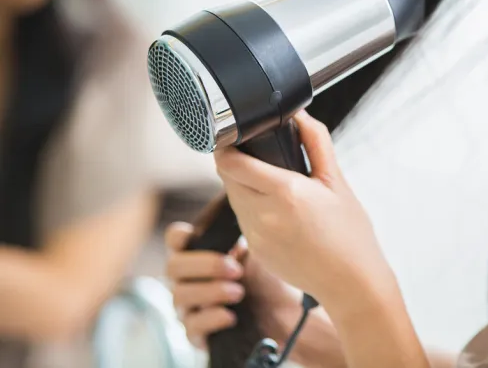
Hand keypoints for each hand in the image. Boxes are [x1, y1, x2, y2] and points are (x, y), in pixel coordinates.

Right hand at [165, 223, 348, 367]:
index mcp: (199, 252)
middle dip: (204, 265)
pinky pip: (192, 326)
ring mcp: (190, 305)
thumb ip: (244, 222)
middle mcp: (188, 278)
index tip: (196, 235)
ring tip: (239, 290)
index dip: (180, 235)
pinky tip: (231, 314)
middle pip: (173, 267)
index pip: (175, 239)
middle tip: (236, 267)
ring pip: (180, 296)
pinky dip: (211, 318)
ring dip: (210, 291)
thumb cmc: (267, 273)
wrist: (285, 312)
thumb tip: (245, 183)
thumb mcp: (259, 244)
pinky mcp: (199, 332)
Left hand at [215, 111, 399, 316]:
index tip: (232, 137)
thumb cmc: (350, 233)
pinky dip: (253, 209)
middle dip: (236, 164)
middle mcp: (264, 215)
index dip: (226, 146)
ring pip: (234, 199)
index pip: (232, 163)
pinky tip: (279, 212)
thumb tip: (300, 115)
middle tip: (256, 156)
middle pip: (227, 179)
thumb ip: (316, 144)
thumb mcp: (338, 182)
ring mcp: (256, 236)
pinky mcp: (255, 251)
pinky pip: (243, 220)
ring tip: (271, 183)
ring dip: (243, 186)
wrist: (351, 283)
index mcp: (286, 192)